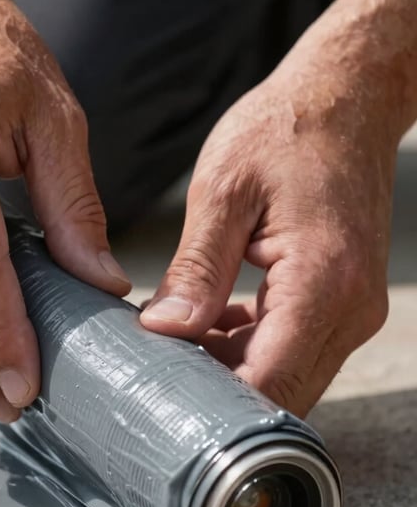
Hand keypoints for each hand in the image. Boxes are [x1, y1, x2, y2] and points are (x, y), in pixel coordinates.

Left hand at [140, 68, 395, 415]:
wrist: (343, 99)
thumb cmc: (284, 130)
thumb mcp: (223, 192)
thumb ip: (197, 269)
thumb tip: (165, 330)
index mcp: (323, 282)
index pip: (270, 382)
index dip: (215, 407)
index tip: (163, 404)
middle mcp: (350, 309)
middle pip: (281, 392)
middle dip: (217, 395)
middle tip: (155, 377)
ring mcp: (351, 310)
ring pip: (285, 376)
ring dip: (229, 371)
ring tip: (173, 346)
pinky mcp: (340, 302)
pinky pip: (292, 350)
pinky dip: (246, 348)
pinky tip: (206, 324)